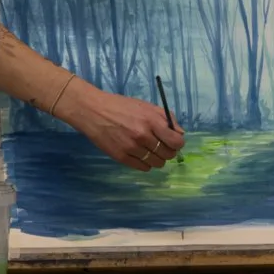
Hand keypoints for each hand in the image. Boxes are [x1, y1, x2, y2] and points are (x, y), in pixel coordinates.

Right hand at [58, 80, 185, 171]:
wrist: (94, 111)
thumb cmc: (121, 106)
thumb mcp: (146, 106)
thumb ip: (166, 117)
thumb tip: (180, 133)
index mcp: (151, 121)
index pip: (176, 141)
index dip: (177, 143)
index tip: (173, 141)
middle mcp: (143, 136)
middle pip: (168, 155)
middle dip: (168, 151)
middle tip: (161, 146)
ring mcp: (132, 148)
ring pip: (157, 163)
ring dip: (157, 158)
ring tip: (150, 150)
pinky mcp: (121, 157)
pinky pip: (143, 168)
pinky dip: (145, 163)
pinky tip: (140, 155)